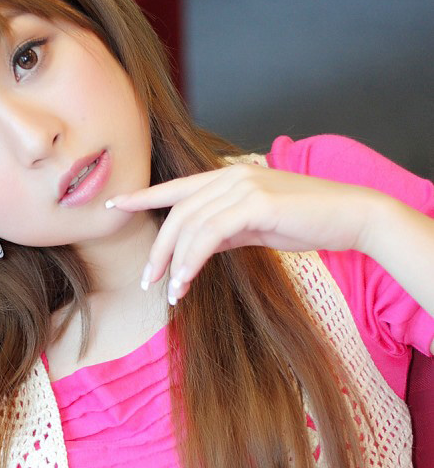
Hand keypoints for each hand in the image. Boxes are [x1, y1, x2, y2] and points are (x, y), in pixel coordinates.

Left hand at [106, 163, 380, 303]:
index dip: (143, 196)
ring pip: (190, 225)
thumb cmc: (307, 221)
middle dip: (157, 248)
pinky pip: (210, 234)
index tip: (115, 205)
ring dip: (174, 262)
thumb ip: (225, 231)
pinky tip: (185, 282)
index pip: (176, 187)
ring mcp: (243, 187)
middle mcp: (231, 175)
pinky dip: (192, 260)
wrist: (351, 216)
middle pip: (177, 212)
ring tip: (169, 291)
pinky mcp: (256, 204)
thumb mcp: (256, 226)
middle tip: (147, 281)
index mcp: (228, 176)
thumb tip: (196, 249)